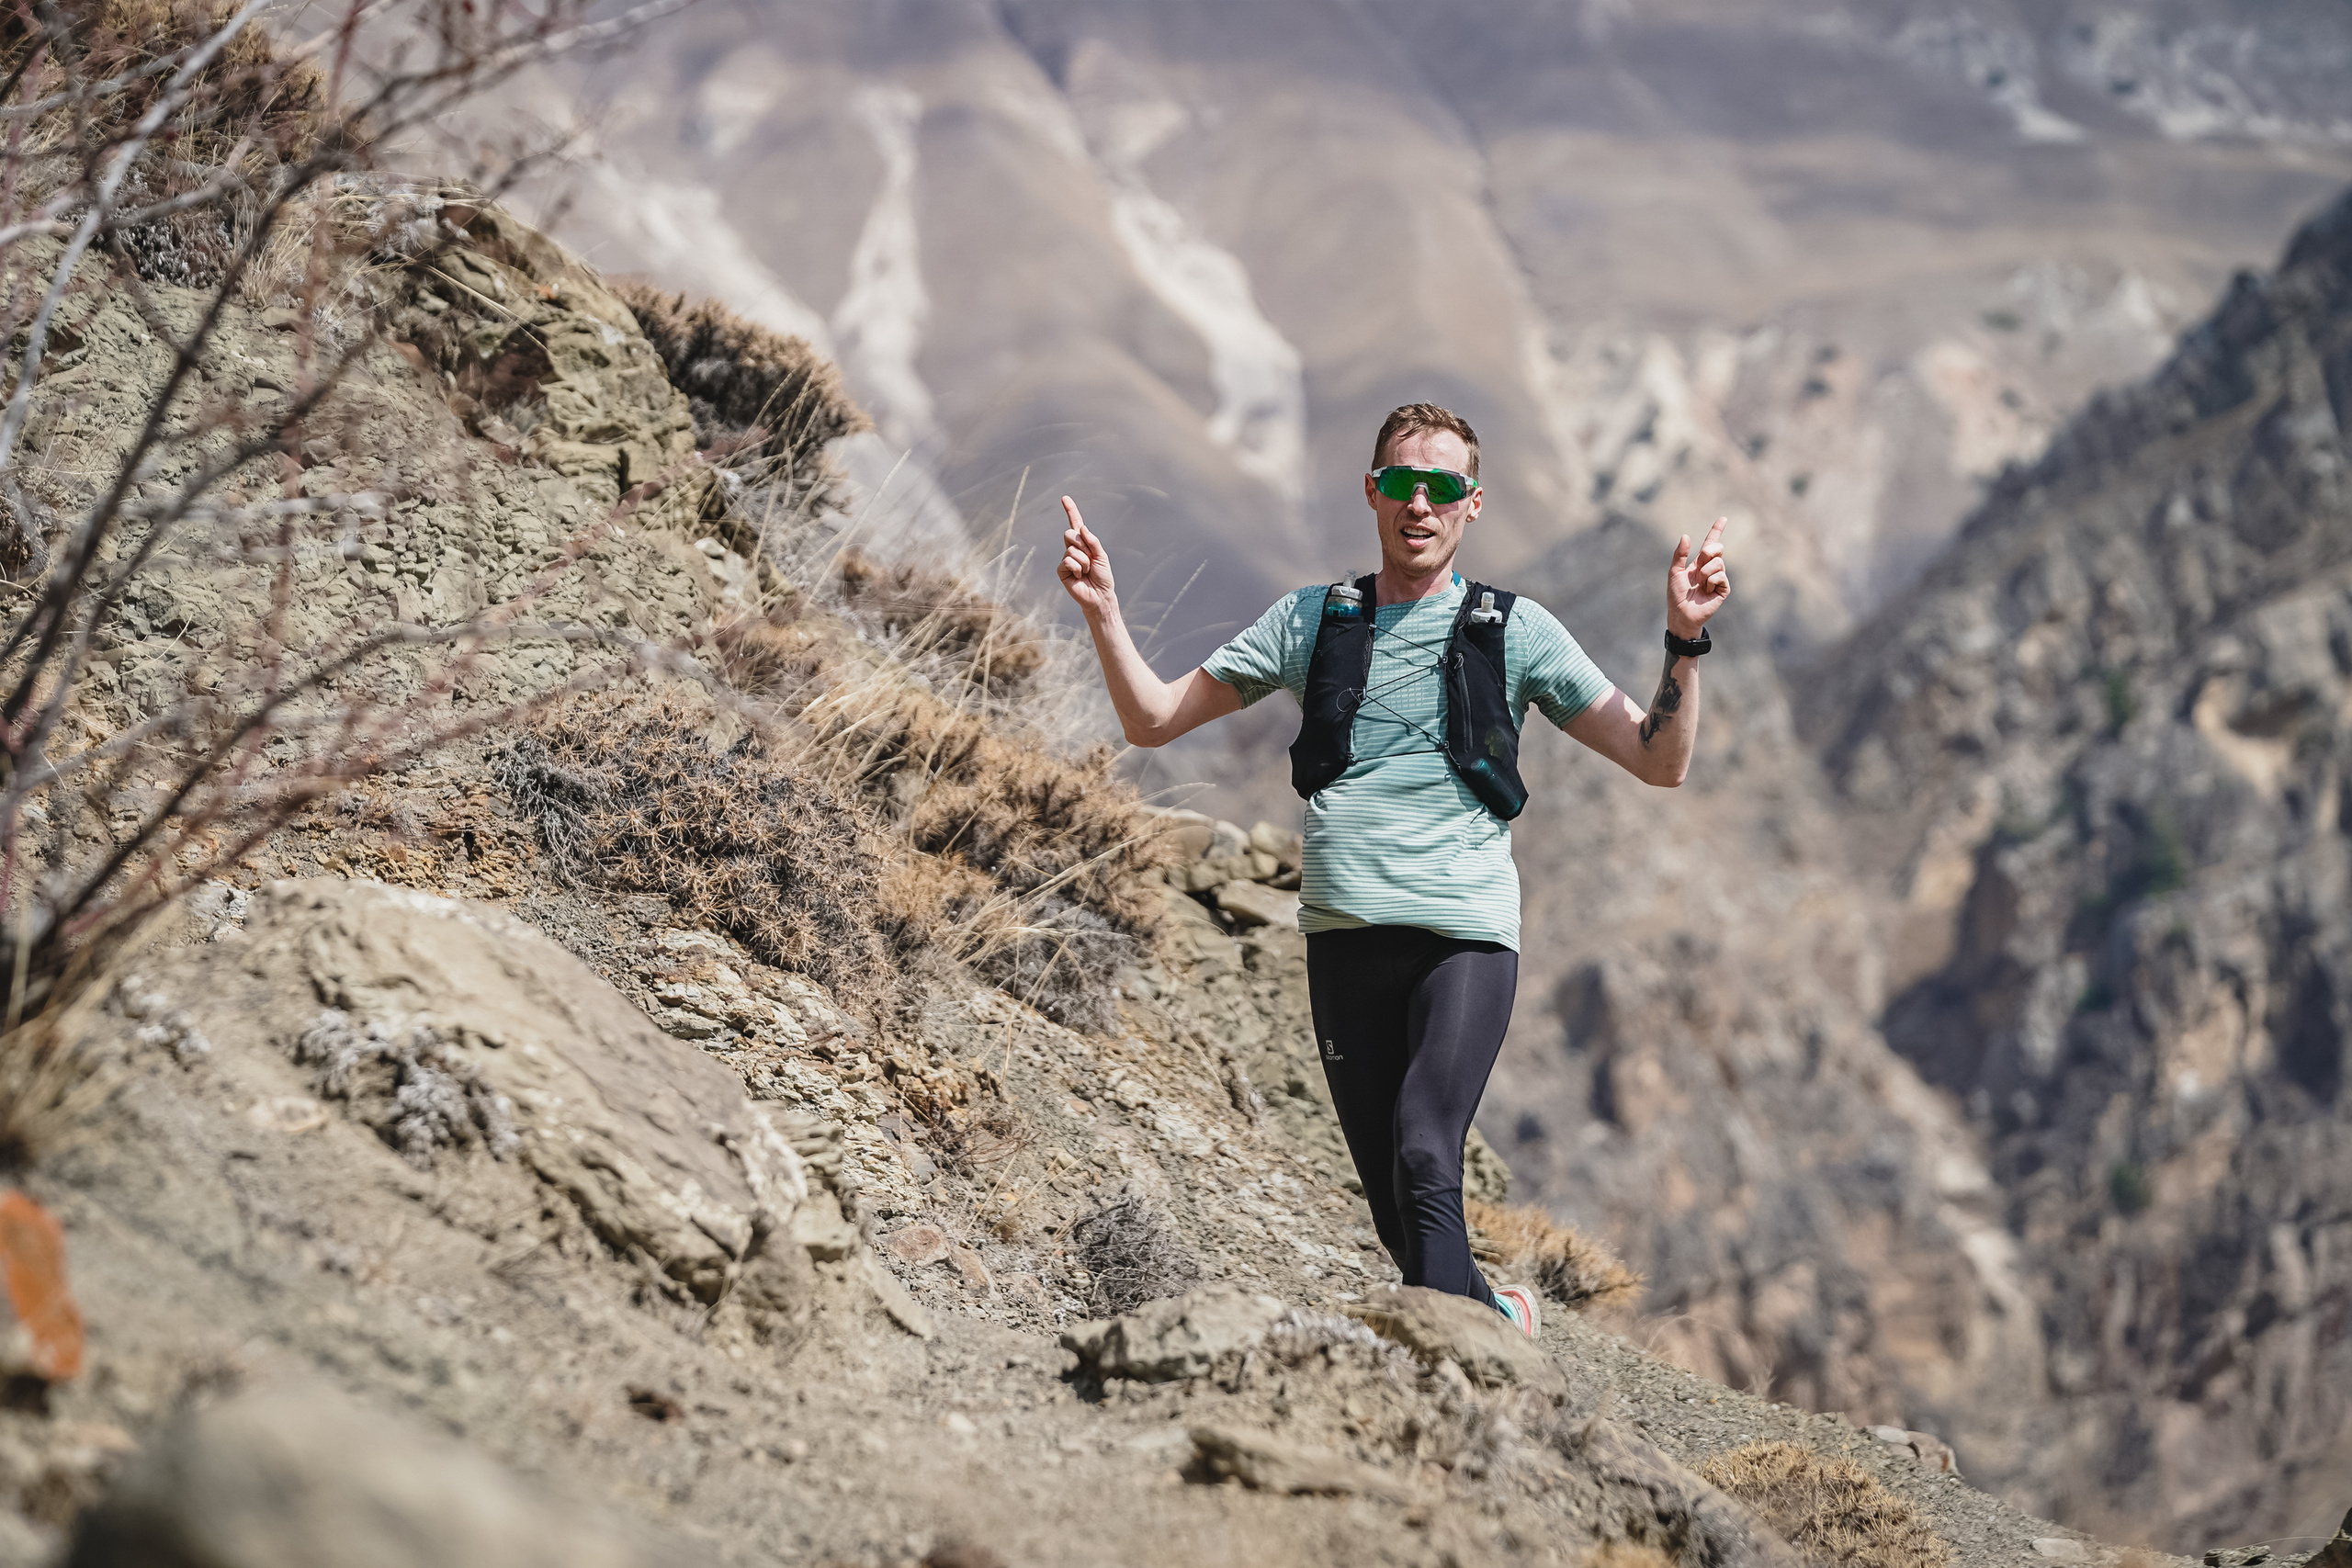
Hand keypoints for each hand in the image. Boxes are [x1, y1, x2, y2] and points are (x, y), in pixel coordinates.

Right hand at [1057, 496, 1116, 617]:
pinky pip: (1067, 560)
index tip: (1065, 498)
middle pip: (1069, 534)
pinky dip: (1077, 568)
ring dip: (1084, 561)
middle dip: (1082, 545)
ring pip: (1071, 549)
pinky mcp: (1061, 570)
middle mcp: (1073, 549)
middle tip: (1089, 559)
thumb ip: (1093, 541)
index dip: (1070, 511)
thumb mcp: (1102, 556)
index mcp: (1084, 543)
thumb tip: (1082, 528)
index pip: (1075, 524)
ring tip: (1087, 571)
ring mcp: (1066, 559)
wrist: (1100, 595)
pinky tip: (1080, 576)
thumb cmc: (1103, 577)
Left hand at [1667, 517, 1728, 638]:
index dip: (1716, 530)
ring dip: (1706, 571)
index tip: (1723, 518)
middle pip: (1718, 548)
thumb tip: (1685, 535)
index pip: (1710, 543)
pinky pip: (1721, 575)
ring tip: (1700, 583)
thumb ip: (1679, 555)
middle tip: (1700, 563)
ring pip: (1719, 562)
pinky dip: (1711, 580)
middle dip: (1709, 551)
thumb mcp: (1674, 572)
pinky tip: (1706, 589)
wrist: (1681, 613)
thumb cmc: (1676, 594)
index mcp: (1699, 563)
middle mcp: (1710, 569)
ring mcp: (1718, 578)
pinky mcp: (1723, 589)